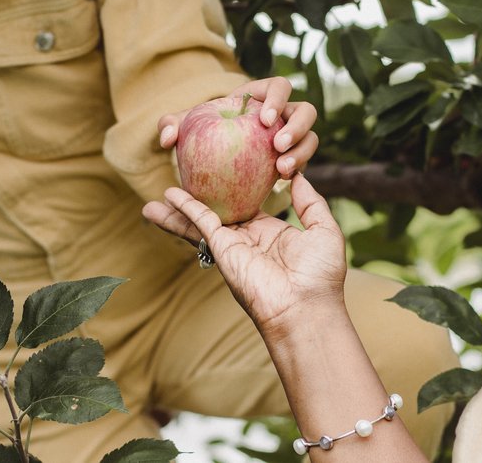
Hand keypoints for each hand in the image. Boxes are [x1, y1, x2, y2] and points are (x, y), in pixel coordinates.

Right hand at [142, 174, 346, 332]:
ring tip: (157, 197)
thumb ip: (310, 201)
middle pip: (217, 213)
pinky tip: (169, 196)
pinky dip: (185, 209)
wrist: (305, 309)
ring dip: (178, 210)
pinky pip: (201, 223)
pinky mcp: (224, 248)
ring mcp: (233, 245)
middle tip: (181, 184)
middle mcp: (248, 239)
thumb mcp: (324, 230)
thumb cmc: (320, 277)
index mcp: (272, 233)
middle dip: (199, 201)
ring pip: (201, 220)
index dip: (235, 190)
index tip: (224, 172)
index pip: (247, 206)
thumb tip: (298, 175)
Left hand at [156, 77, 318, 178]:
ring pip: (311, 137)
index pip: (279, 87)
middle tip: (277, 145)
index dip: (277, 100)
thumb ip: (171, 126)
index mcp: (260, 96)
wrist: (213, 160)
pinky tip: (282, 183)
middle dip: (297, 126)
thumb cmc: (200, 135)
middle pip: (305, 111)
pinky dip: (297, 170)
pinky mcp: (292, 159)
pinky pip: (304, 163)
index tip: (264, 120)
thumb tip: (167, 137)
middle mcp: (282, 115)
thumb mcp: (185, 129)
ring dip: (302, 151)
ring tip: (281, 169)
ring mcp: (290, 137)